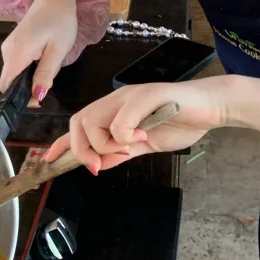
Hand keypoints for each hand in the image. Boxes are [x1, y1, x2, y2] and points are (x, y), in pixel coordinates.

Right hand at [0, 0, 78, 101]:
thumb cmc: (61, 20)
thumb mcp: (58, 49)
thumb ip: (46, 73)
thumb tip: (36, 96)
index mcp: (17, 52)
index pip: (7, 85)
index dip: (18, 98)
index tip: (37, 101)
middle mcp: (7, 50)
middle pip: (10, 80)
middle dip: (25, 88)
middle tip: (47, 82)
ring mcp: (8, 45)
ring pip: (14, 72)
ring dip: (28, 76)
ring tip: (48, 66)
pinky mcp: (13, 42)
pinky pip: (16, 63)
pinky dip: (27, 67)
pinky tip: (43, 58)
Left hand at [43, 77, 227, 172]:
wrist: (211, 107)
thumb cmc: (182, 122)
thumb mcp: (146, 144)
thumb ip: (122, 153)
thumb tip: (98, 165)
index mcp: (116, 109)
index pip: (80, 124)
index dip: (62, 142)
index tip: (48, 160)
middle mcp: (118, 99)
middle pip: (79, 122)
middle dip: (82, 149)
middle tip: (100, 164)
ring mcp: (131, 95)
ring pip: (94, 122)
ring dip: (106, 144)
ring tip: (131, 146)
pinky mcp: (146, 96)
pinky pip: (120, 121)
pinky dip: (125, 136)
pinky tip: (144, 136)